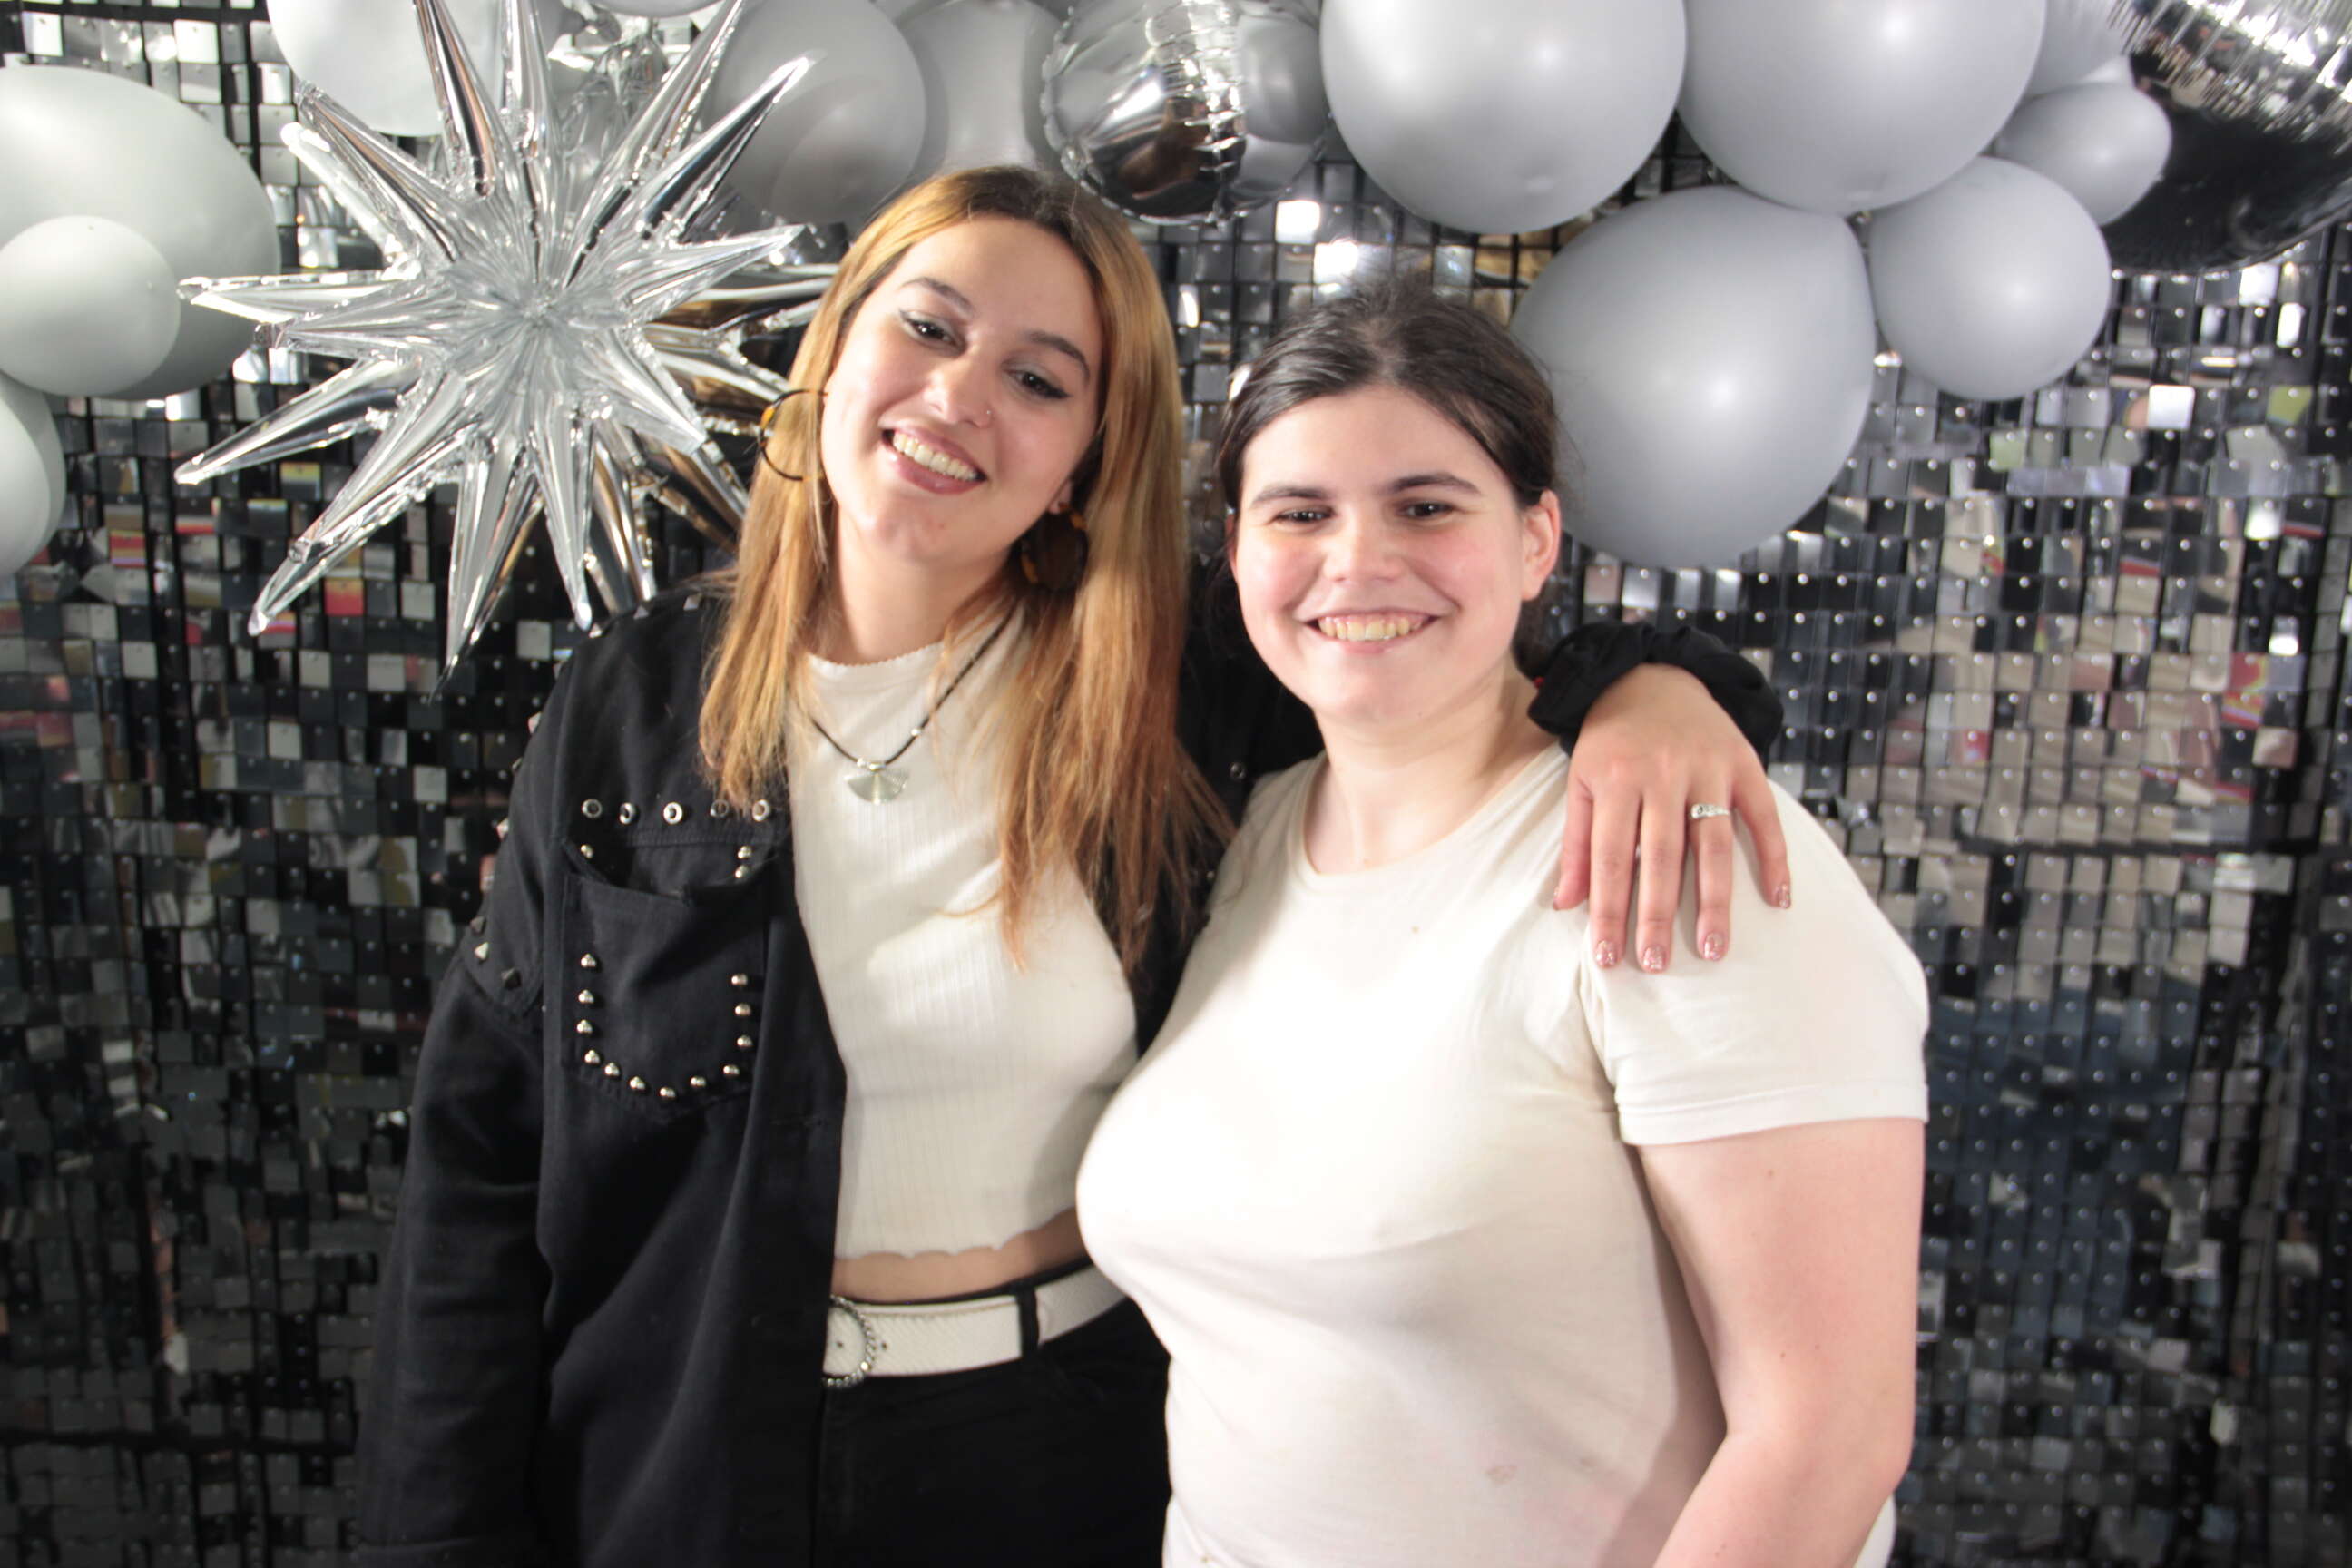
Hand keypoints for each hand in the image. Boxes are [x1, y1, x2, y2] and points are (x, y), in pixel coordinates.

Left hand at [1553, 664, 1790, 968]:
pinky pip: (1763, 816)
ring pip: (1712, 844)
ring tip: (1713, 949)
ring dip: (1715, 901)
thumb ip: (1576, 843)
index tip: (1609, 956)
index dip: (1609, 909)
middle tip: (1657, 963)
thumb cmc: (1611, 741)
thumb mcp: (1581, 781)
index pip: (1610, 857)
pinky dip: (1774, 857)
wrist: (1652, 677)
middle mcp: (1662, 774)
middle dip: (1658, 915)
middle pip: (1661, 857)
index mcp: (1615, 778)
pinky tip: (1779, 899)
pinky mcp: (1744, 762)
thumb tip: (1566, 905)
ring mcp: (1707, 768)